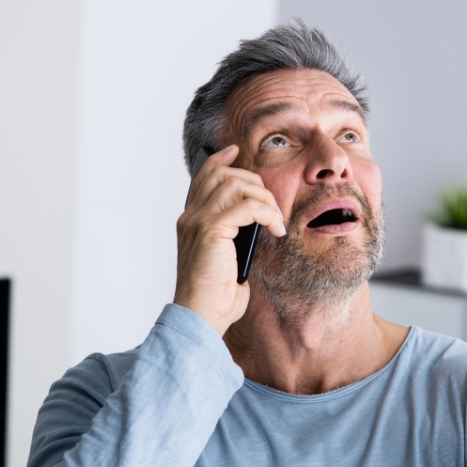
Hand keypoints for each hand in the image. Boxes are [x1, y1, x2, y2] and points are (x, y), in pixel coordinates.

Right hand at [174, 145, 285, 335]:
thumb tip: (257, 221)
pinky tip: (275, 229)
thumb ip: (234, 235)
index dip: (221, 160)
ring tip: (275, 220)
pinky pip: (246, 206)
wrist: (203, 314)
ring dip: (264, 199)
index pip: (203, 178)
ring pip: (236, 185)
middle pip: (223, 175)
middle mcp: (190, 217)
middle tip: (272, 208)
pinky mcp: (211, 231)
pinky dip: (266, 213)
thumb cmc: (216, 294)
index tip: (238, 152)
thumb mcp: (227, 257)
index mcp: (191, 221)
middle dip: (255, 183)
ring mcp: (198, 222)